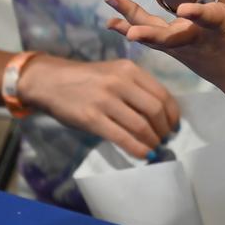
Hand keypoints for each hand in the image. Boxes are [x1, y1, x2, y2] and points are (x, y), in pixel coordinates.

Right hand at [18, 55, 179, 159]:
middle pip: (155, 110)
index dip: (173, 114)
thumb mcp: (114, 72)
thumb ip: (136, 87)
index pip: (162, 94)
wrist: (49, 81)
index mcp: (129, 69)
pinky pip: (122, 137)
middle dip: (165, 129)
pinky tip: (144, 154)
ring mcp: (105, 100)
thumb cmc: (86, 79)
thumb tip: (161, 113)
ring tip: (155, 147)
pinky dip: (138, 149)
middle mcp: (120, 82)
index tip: (175, 126)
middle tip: (166, 139)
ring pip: (140, 126)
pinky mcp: (92, 118)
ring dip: (153, 141)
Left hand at [104, 0, 224, 98]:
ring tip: (111, 5)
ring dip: (130, 23)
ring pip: (155, 38)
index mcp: (222, 26)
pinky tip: (113, 21)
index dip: (197, 14)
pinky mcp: (175, 53)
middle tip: (130, 30)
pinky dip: (131, 30)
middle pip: (171, 37)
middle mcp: (199, 39)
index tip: (184, 10)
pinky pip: (151, 40)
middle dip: (148, 33)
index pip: (210, 18)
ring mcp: (184, 48)